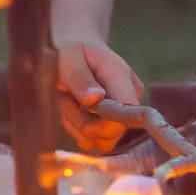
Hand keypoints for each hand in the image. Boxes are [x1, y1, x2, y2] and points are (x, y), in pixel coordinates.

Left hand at [56, 37, 145, 152]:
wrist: (76, 53)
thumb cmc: (72, 52)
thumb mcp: (69, 57)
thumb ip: (80, 77)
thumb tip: (95, 98)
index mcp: (122, 77)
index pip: (127, 111)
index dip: (104, 121)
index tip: (80, 108)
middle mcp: (129, 98)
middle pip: (111, 133)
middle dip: (81, 121)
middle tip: (66, 97)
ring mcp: (122, 115)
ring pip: (99, 141)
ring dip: (76, 125)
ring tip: (69, 100)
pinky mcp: (112, 127)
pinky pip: (92, 142)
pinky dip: (75, 129)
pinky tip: (72, 110)